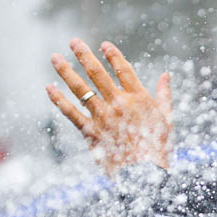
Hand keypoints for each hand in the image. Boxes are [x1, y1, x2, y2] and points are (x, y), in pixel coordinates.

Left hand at [47, 39, 172, 175]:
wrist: (145, 175)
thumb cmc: (159, 149)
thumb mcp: (167, 119)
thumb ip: (164, 95)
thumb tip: (165, 75)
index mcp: (138, 98)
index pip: (123, 70)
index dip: (113, 56)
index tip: (103, 45)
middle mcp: (118, 103)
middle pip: (97, 74)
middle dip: (84, 55)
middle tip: (73, 41)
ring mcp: (103, 117)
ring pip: (80, 89)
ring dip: (66, 72)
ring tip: (54, 58)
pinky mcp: (91, 132)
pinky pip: (71, 113)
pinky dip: (59, 100)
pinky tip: (49, 88)